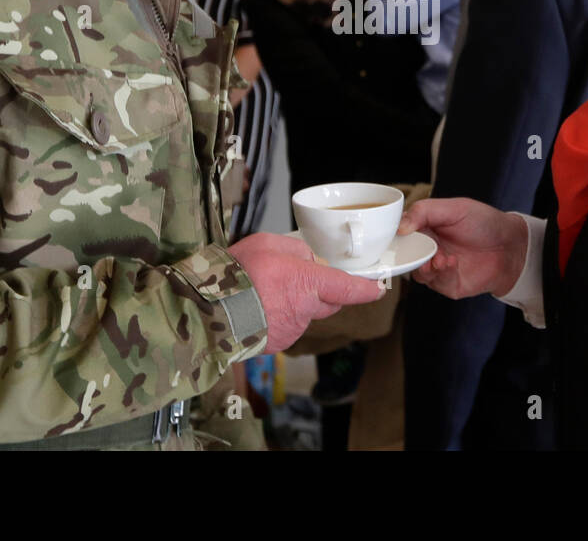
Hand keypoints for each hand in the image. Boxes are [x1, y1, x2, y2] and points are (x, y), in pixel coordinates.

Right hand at [228, 232, 384, 353]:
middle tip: (298, 278)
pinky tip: (259, 308)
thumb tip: (309, 261)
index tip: (378, 288)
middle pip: (329, 302)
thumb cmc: (236, 273)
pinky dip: (279, 317)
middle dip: (323, 291)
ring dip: (295, 304)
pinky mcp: (278, 343)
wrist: (209, 310)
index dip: (366, 289)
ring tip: (265, 292)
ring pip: (306, 314)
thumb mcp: (269, 243)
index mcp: (307, 283)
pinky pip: (288, 327)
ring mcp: (292, 330)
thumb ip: (296, 251)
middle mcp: (305, 310)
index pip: (348, 288)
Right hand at [398, 197, 527, 299]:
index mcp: (425, 229)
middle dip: (406, 256)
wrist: (511, 245)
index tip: (394, 235)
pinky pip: (436, 283)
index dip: (394, 236)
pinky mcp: (448, 284)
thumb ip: (424, 212)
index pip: (400, 233)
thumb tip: (400, 227)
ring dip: (424, 266)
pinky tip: (451, 263)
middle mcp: (428, 249)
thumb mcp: (454, 208)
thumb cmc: (484, 223)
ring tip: (438, 258)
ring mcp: (437, 268)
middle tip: (414, 251)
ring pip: (417, 273)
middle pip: (404, 257)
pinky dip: (441, 273)